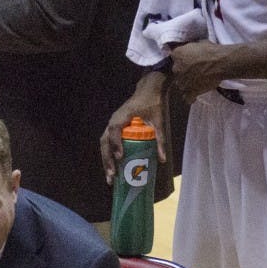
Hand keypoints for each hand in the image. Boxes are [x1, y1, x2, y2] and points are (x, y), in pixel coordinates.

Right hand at [99, 71, 168, 185]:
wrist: (148, 90)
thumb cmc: (152, 103)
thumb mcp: (158, 121)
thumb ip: (160, 139)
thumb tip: (162, 159)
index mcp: (121, 117)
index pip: (114, 131)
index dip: (116, 144)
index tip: (120, 157)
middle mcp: (113, 121)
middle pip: (105, 142)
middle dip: (107, 160)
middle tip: (112, 176)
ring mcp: (112, 125)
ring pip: (104, 144)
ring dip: (106, 160)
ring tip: (110, 177)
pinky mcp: (115, 128)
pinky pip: (108, 143)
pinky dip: (109, 155)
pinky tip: (113, 168)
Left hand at [171, 41, 230, 102]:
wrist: (220, 62)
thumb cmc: (211, 51)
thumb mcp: (198, 43)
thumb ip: (190, 48)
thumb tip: (190, 49)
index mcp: (177, 54)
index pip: (174, 58)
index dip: (182, 60)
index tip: (189, 61)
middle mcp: (176, 68)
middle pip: (177, 72)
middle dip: (184, 72)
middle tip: (195, 72)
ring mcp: (182, 81)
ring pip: (181, 85)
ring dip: (187, 84)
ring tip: (197, 83)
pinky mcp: (190, 91)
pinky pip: (187, 97)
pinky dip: (190, 97)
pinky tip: (195, 95)